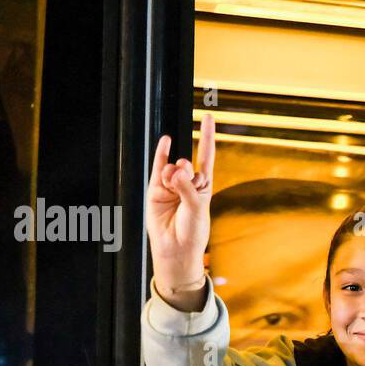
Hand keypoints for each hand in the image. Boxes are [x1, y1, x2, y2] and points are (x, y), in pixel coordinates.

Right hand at [146, 113, 214, 306]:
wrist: (175, 248)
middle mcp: (187, 182)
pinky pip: (158, 167)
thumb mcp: (197, 207)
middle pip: (188, 163)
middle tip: (185, 188)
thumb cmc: (192, 231)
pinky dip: (161, 153)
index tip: (209, 117)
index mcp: (203, 186)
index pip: (206, 156)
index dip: (207, 137)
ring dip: (174, 176)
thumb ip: (187, 187)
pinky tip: (166, 140)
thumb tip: (176, 169)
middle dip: (187, 172)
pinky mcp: (156, 189)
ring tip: (173, 191)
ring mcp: (171, 185)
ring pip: (172, 167)